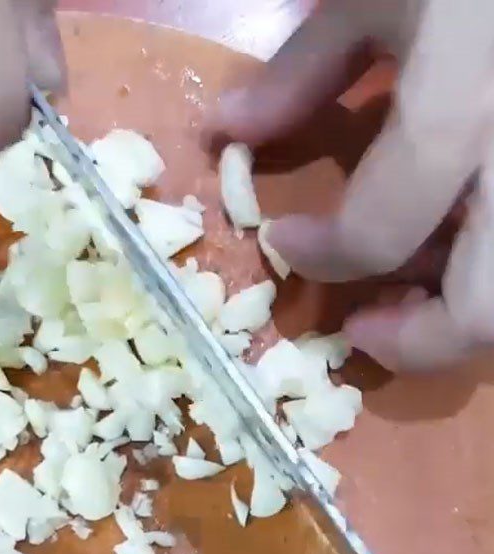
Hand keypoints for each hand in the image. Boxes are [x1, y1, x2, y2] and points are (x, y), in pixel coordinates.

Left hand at [210, 1, 493, 371]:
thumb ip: (303, 71)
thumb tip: (228, 130)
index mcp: (463, 109)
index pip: (379, 228)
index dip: (322, 254)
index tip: (283, 241)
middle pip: (487, 308)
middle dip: (420, 341)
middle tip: (366, 330)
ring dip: (461, 313)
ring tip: (416, 293)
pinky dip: (485, 265)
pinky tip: (461, 239)